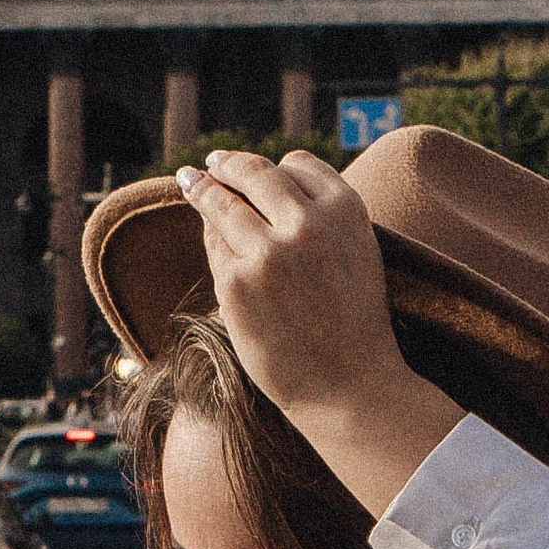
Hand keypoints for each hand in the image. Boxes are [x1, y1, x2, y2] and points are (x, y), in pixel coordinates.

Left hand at [174, 150, 403, 421]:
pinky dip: (211, 237)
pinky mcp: (236, 282)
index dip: (278, 168)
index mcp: (346, 209)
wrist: (349, 386)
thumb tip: (272, 178)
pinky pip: (215, 246)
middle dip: (229, 164)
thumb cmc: (354, 323)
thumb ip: (323, 216)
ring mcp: (267, 252)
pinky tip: (207, 232)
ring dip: (203, 187)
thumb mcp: (357, 253)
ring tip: (190, 180)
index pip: (298, 165)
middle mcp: (306, 223)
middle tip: (213, 162)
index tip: (260, 169)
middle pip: (255, 174)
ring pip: (223, 203)